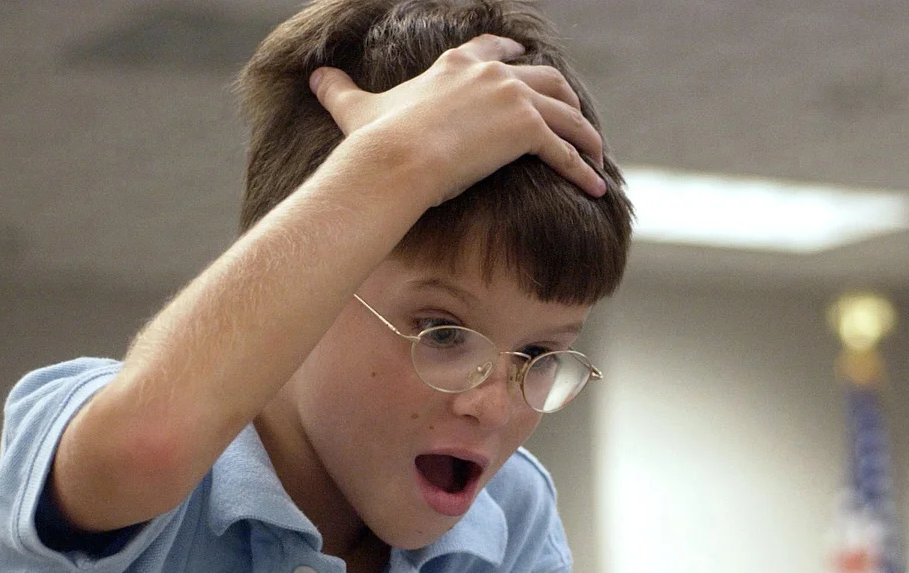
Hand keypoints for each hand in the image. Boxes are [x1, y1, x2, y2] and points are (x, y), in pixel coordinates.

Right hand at [310, 34, 607, 203]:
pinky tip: (597, 187)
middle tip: (576, 121)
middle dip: (566, 99)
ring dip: (586, 136)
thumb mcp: (355, 108)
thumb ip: (339, 90)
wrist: (397, 160)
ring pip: (567, 113)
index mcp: (456, 65)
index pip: (493, 49)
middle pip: (546, 79)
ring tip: (596, 158)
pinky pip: (568, 151)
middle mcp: (491, 75)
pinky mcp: (528, 130)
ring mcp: (513, 99)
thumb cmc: (377, 141)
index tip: (528, 59)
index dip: (513, 54)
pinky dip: (585, 170)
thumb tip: (311, 77)